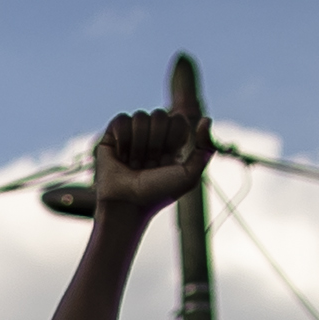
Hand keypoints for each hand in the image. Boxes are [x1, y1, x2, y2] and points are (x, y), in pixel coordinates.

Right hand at [89, 105, 210, 221]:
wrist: (126, 204)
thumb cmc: (158, 194)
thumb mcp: (190, 176)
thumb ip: (205, 149)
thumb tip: (205, 119)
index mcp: (173, 142)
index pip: (178, 119)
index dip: (173, 138)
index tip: (168, 160)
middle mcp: (154, 136)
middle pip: (160, 115)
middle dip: (155, 143)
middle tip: (149, 165)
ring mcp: (133, 134)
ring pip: (140, 116)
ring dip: (138, 145)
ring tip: (134, 164)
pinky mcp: (113, 135)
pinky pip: (122, 120)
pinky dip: (123, 141)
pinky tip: (121, 157)